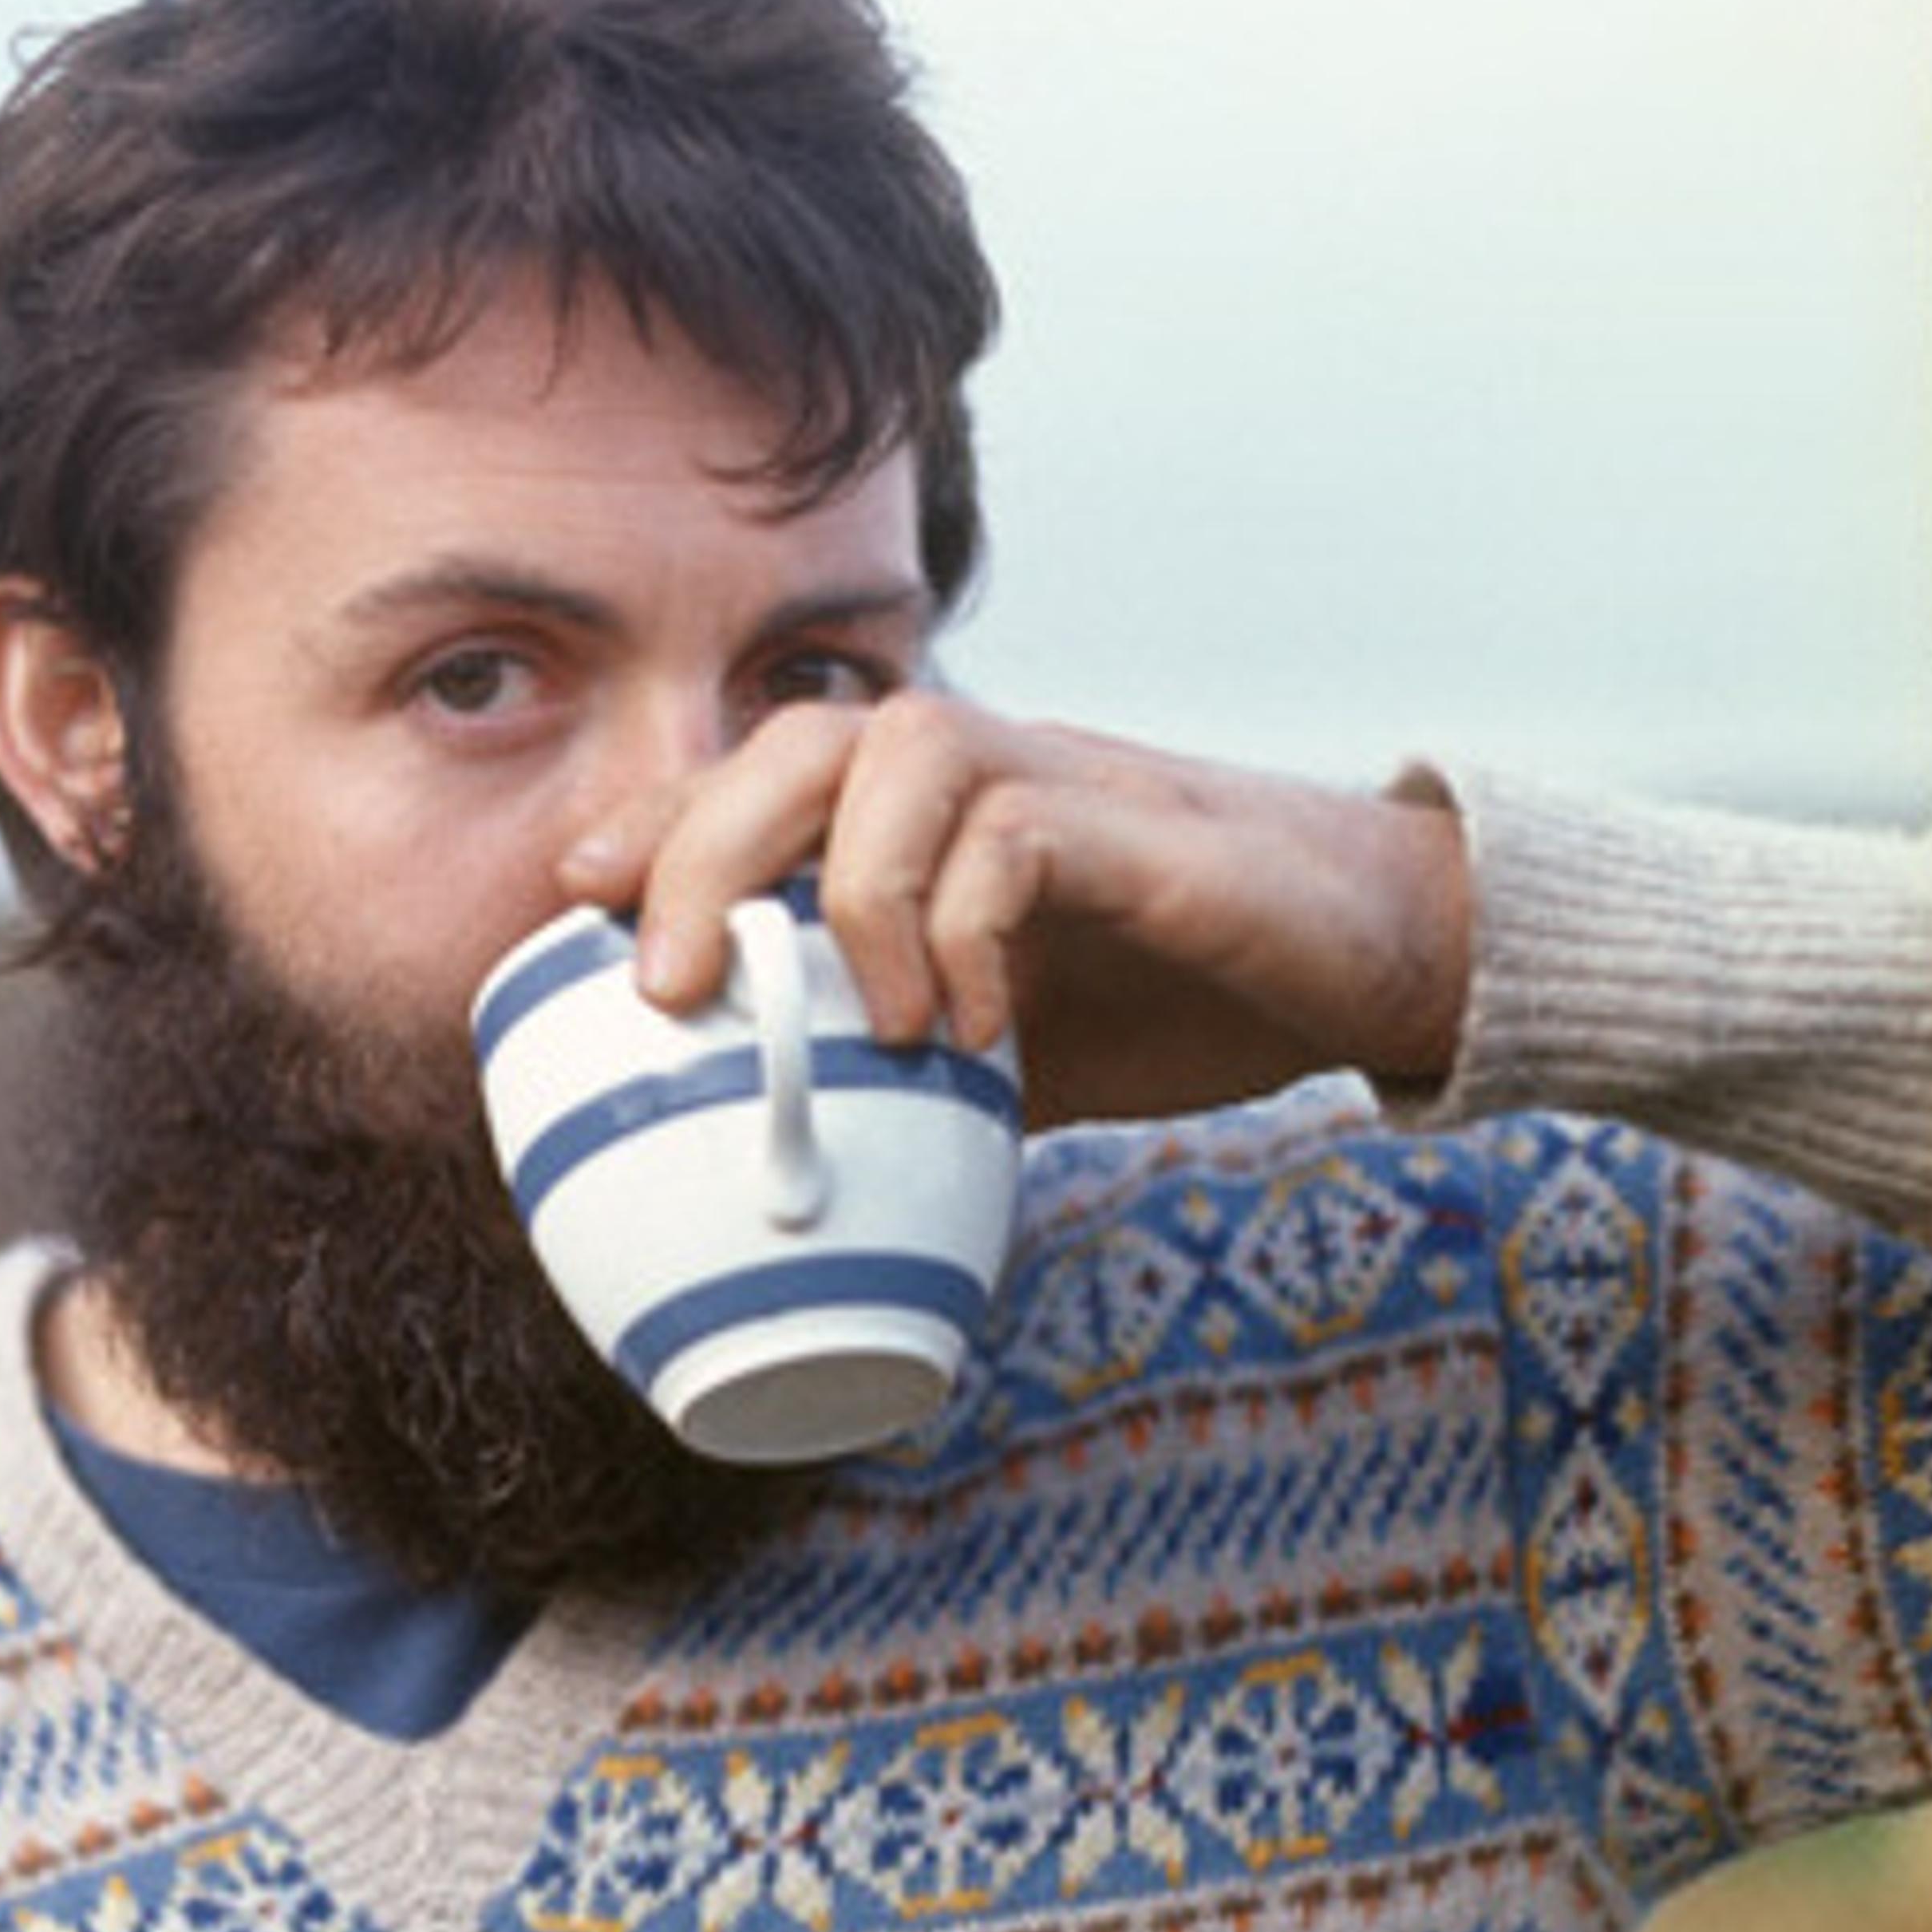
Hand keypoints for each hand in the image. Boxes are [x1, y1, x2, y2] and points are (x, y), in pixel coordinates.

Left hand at [562, 691, 1471, 1129]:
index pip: (756, 779)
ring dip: (845, 888)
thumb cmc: (1169, 991)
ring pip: (893, 750)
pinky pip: (1014, 831)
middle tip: (669, 985)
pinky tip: (975, 1028)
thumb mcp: (999, 1046)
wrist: (1363, 955)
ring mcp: (1054, 784)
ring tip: (863, 1023)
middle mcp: (974, 771)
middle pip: (795, 742)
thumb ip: (894, 1076)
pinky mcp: (1135, 828)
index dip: (654, 824)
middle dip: (702, 849)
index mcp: (919, 818)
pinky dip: (967, 927)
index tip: (568, 902)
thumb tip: (771, 1189)